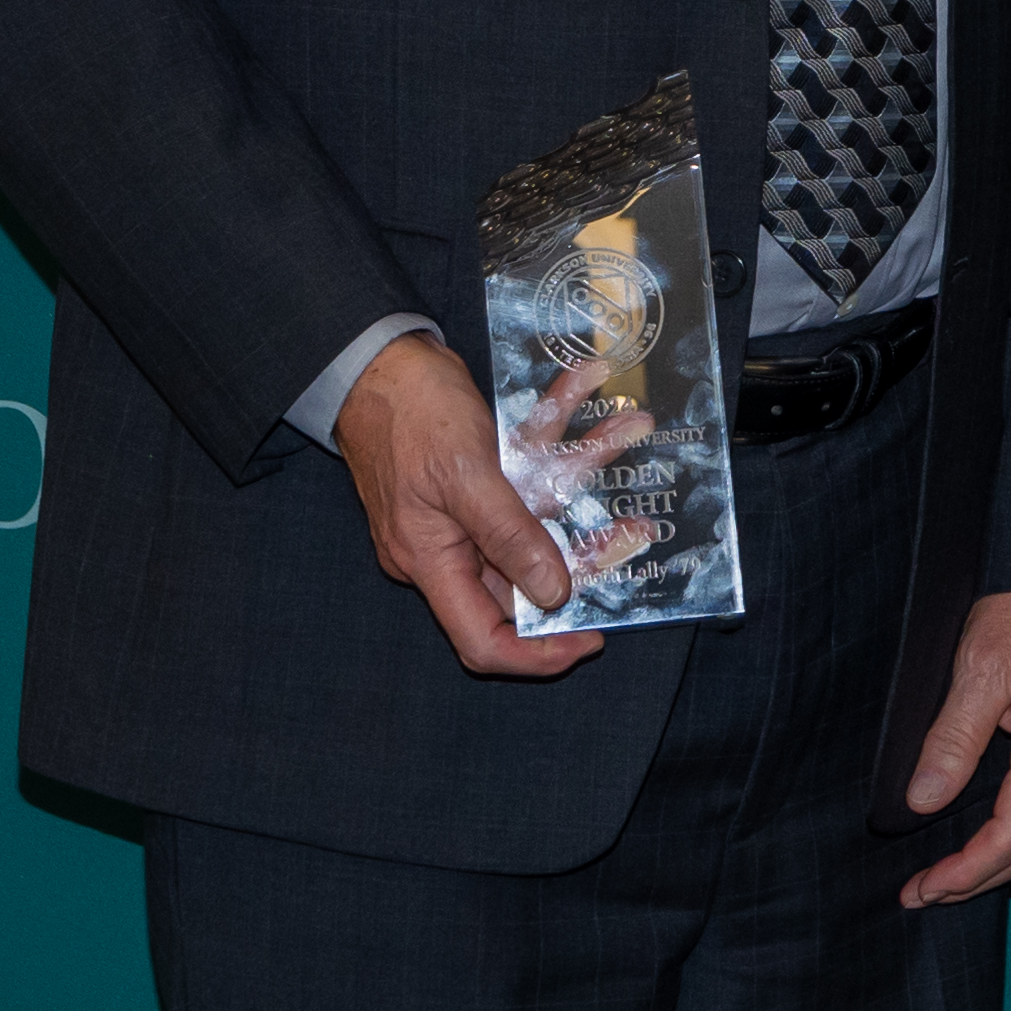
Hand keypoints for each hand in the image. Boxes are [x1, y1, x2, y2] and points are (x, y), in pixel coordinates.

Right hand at [333, 336, 604, 680]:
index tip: (592, 636)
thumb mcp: (466, 477)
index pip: (484, 640)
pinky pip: (526, 470)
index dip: (538, 653)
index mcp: (431, 562)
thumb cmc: (410, 414)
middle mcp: (447, 546)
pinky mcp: (475, 477)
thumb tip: (552, 594)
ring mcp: (462, 512)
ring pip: (535, 514)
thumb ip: (509, 536)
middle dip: (582, 554)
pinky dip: (557, 439)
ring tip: (630, 431)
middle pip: (523, 577)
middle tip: (633, 533)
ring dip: (580, 476)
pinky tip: (587, 389)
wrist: (377, 358)